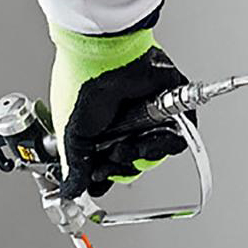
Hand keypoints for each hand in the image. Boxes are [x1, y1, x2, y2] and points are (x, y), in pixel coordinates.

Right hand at [48, 23, 195, 198]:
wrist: (107, 55)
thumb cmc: (83, 84)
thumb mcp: (73, 136)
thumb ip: (75, 168)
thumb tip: (69, 192)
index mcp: (97, 132)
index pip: (105, 167)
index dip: (105, 177)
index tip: (100, 178)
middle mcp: (121, 126)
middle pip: (130, 167)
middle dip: (122, 166)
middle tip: (113, 152)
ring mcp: (145, 119)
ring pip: (153, 157)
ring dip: (142, 154)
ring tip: (129, 138)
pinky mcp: (170, 108)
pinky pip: (178, 139)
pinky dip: (166, 142)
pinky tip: (148, 133)